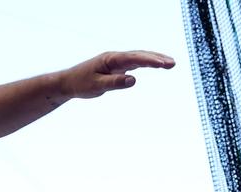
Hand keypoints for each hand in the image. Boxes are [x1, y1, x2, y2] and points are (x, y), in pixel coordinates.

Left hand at [60, 51, 175, 99]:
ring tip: (170, 64)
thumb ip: (114, 83)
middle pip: (139, 55)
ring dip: (154, 59)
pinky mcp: (116, 67)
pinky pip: (134, 63)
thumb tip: (133, 80)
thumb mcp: (96, 86)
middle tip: (172, 64)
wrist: (68, 83)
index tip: (162, 64)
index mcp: (110, 59)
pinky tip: (157, 65)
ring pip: (139, 58)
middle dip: (157, 59)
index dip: (149, 61)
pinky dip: (147, 63)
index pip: (133, 58)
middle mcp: (115, 58)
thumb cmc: (80, 84)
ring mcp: (116, 61)